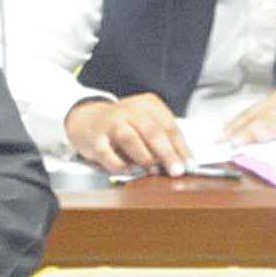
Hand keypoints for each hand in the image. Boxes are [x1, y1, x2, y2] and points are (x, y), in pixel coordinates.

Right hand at [63, 92, 188, 176]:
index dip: (181, 148)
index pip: (169, 126)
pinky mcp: (95, 139)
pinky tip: (130, 171)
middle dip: (167, 153)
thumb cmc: (123, 125)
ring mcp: (110, 124)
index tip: (189, 165)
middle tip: (176, 171)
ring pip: (130, 138)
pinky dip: (120, 165)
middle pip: (152, 131)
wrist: (86, 119)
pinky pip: (108, 154)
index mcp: (147, 105)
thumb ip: (163, 140)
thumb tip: (181, 163)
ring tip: (153, 171)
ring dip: (145, 157)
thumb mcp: (145, 124)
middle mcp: (128, 111)